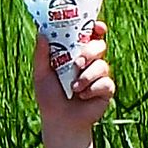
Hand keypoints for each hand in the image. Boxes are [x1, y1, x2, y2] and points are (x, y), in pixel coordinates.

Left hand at [36, 19, 114, 136]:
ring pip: (102, 65)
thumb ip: (41, 53)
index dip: (96, 27)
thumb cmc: (49, 97)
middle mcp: (90, 61)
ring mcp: (100, 75)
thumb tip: (40, 32)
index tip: (96, 26)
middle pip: (99, 45)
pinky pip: (105, 82)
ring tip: (75, 88)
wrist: (61, 121)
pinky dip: (92, 90)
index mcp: (76, 53)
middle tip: (77, 63)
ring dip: (87, 76)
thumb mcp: (41, 73)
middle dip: (90, 52)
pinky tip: (83, 97)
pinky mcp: (107, 89)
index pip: (89, 34)